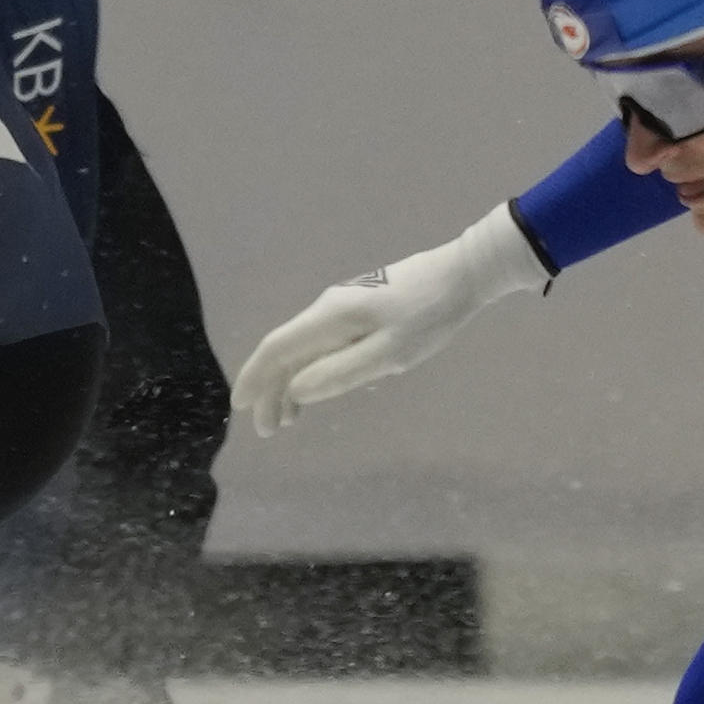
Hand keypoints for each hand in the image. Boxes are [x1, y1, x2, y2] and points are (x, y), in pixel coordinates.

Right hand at [235, 200, 549, 434]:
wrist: (463, 274)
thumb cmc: (429, 316)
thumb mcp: (389, 354)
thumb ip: (340, 373)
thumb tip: (296, 390)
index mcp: (329, 318)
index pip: (276, 348)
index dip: (255, 378)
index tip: (240, 407)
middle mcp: (327, 309)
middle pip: (286, 351)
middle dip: (272, 389)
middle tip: (269, 429)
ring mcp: (343, 306)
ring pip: (304, 348)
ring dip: (291, 382)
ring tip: (291, 418)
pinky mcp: (359, 309)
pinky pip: (322, 343)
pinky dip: (312, 369)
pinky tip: (319, 387)